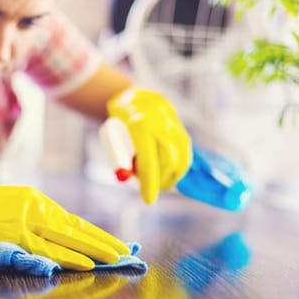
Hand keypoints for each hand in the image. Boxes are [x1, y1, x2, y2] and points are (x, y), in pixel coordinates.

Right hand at [0, 184, 129, 269]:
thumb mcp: (10, 205)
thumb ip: (36, 217)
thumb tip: (62, 233)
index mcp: (36, 200)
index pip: (74, 221)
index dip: (98, 234)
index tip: (118, 244)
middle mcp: (35, 208)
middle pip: (77, 229)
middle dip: (105, 243)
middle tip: (128, 253)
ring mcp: (24, 221)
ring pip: (67, 239)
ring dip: (94, 250)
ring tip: (117, 259)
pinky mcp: (12, 236)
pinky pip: (46, 249)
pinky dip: (68, 256)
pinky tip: (86, 263)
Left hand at [107, 88, 191, 203]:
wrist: (135, 99)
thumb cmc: (119, 123)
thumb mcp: (112, 139)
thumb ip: (119, 158)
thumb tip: (127, 177)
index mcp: (138, 123)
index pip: (148, 158)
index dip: (149, 182)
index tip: (148, 200)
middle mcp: (159, 121)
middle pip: (169, 160)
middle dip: (163, 180)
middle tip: (154, 189)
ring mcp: (172, 123)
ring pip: (182, 157)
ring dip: (173, 175)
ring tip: (161, 181)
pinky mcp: (180, 127)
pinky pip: (186, 152)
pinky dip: (179, 166)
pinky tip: (170, 172)